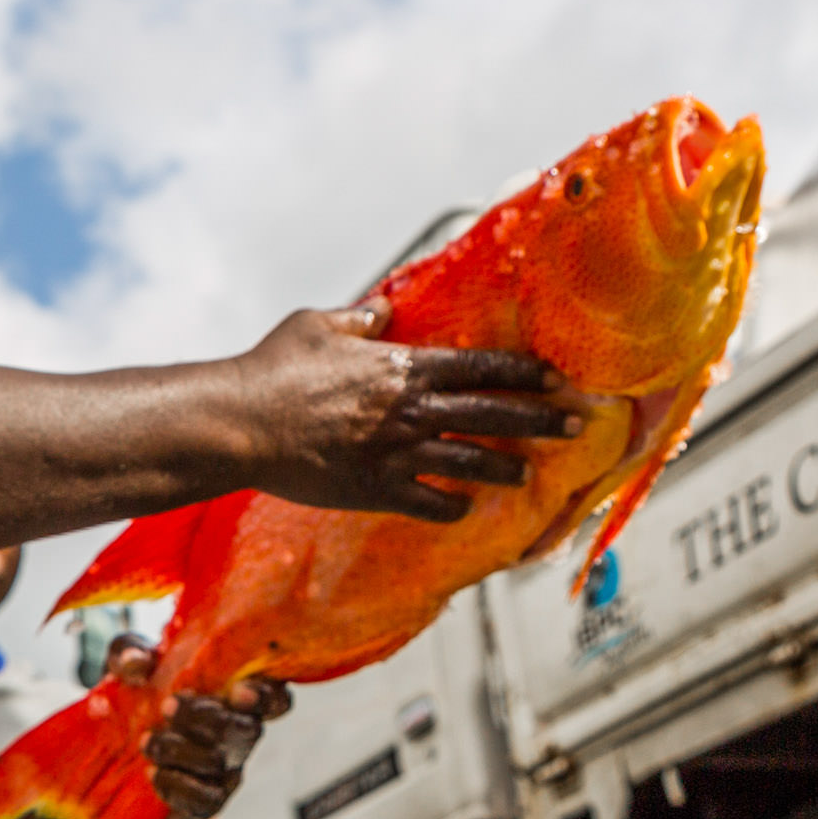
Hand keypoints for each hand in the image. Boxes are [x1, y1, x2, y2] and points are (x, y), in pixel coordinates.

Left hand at [125, 639, 291, 818]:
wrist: (116, 738)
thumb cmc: (139, 687)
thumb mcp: (128, 659)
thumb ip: (130, 652)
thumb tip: (135, 664)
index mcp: (235, 695)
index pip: (274, 698)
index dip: (266, 696)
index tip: (238, 690)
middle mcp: (240, 734)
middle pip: (247, 731)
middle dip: (206, 718)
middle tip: (167, 706)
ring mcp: (226, 771)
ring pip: (220, 764)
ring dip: (180, 751)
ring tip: (146, 741)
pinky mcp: (205, 801)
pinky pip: (205, 802)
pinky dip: (177, 787)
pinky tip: (151, 772)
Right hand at [232, 306, 584, 522]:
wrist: (241, 424)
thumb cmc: (273, 368)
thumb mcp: (315, 326)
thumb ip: (358, 320)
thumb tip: (385, 310)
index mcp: (404, 366)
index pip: (482, 368)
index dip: (525, 373)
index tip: (558, 378)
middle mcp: (412, 411)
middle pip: (493, 414)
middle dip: (541, 420)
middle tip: (576, 425)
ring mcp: (398, 454)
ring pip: (472, 463)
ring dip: (506, 469)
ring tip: (528, 475)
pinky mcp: (376, 491)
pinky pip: (430, 504)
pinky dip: (451, 507)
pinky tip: (463, 508)